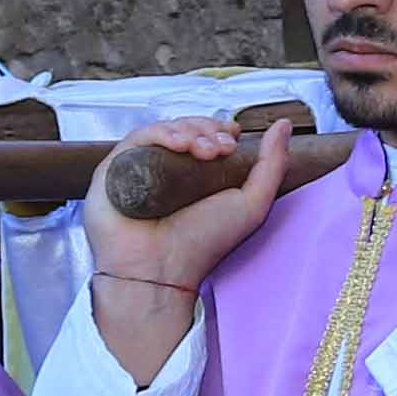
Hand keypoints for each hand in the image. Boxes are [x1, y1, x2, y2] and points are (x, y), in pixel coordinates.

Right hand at [82, 113, 278, 376]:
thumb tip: (284, 125)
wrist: (163, 270)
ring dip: (188, 130)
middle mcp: (163, 168)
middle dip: (206, 129)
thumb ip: (272, 165)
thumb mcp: (252, 204)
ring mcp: (136, 167)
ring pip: (161, 129)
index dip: (217, 128)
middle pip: (183, 127)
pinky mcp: (112, 170)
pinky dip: (161, 134)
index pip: (201, 134)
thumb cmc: (204, 243)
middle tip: (222, 147)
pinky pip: (136, 139)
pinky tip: (180, 144)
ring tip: (206, 150)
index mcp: (190, 174)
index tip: (233, 136)